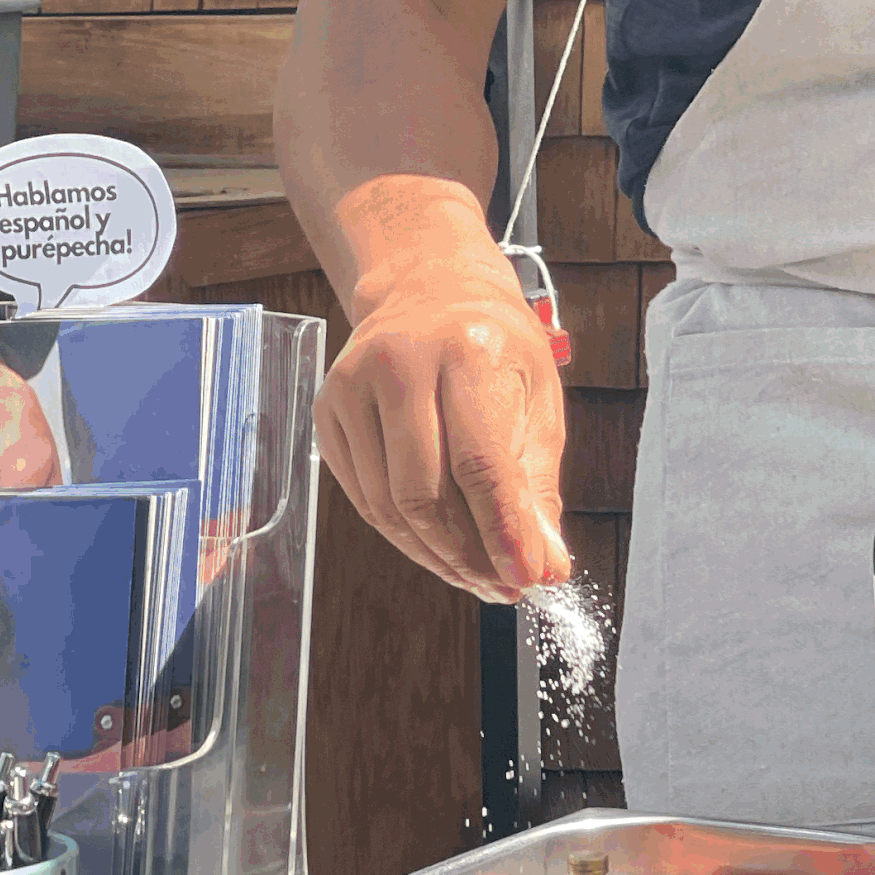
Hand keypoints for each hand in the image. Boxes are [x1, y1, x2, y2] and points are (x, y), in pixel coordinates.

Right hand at [318, 254, 571, 601]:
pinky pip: (365, 500)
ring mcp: (352, 388)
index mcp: (465, 352)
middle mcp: (399, 364)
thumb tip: (546, 564)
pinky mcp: (328, 413)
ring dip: (437, 556)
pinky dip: (405, 536)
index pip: (480, 463)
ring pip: (389, 506)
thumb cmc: (494, 345)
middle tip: (505, 586)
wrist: (428, 288)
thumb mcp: (538, 398)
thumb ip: (539, 485)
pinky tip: (440, 548)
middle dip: (469, 555)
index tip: (528, 578)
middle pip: (425, 494)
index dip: (503, 531)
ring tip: (479, 576)